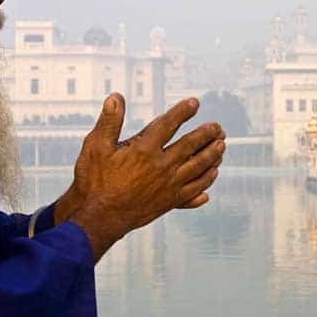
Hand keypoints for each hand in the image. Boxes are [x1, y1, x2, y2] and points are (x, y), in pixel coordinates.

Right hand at [53, 94, 224, 260]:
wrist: (99, 218)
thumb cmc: (94, 182)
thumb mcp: (95, 147)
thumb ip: (109, 121)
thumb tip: (116, 97)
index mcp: (144, 150)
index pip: (168, 125)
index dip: (182, 112)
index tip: (194, 103)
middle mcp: (161, 166)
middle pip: (191, 145)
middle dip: (206, 134)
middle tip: (217, 126)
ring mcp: (169, 185)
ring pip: (198, 167)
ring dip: (212, 155)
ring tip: (222, 146)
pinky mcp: (170, 201)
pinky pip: (195, 189)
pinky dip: (206, 180)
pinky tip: (212, 174)